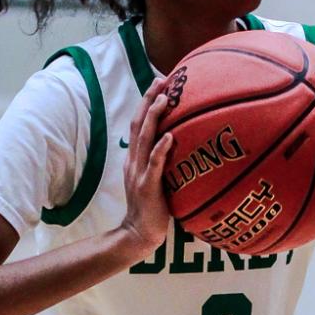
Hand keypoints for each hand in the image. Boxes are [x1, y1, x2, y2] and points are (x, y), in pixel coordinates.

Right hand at [117, 76, 172, 260]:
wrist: (138, 234)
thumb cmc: (152, 208)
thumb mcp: (154, 179)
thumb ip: (161, 162)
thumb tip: (180, 145)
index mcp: (136, 158)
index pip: (139, 124)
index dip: (147, 102)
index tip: (160, 84)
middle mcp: (134, 161)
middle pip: (139, 124)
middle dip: (149, 100)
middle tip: (162, 80)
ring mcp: (139, 173)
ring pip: (144, 139)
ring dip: (154, 117)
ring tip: (165, 99)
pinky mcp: (147, 186)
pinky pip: (154, 165)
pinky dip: (161, 149)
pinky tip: (170, 136)